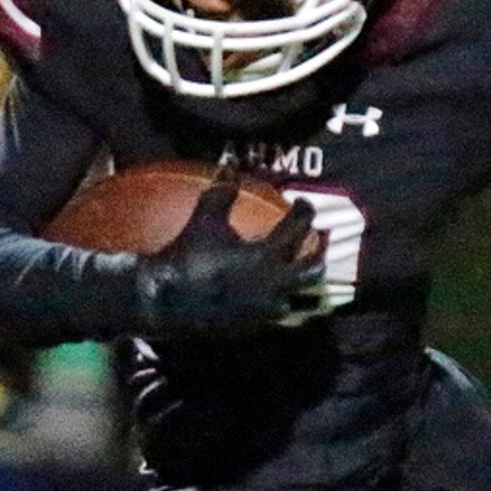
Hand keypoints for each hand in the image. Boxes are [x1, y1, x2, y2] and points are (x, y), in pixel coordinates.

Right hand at [134, 180, 323, 336]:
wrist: (169, 300)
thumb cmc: (188, 255)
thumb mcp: (205, 219)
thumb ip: (222, 193)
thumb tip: (230, 166)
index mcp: (266, 254)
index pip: (298, 227)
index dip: (305, 211)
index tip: (304, 203)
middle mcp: (275, 283)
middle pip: (314, 269)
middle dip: (320, 252)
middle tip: (320, 238)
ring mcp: (268, 307)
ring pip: (305, 298)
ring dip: (308, 282)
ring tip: (305, 270)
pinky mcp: (258, 324)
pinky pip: (284, 314)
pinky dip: (288, 300)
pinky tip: (280, 292)